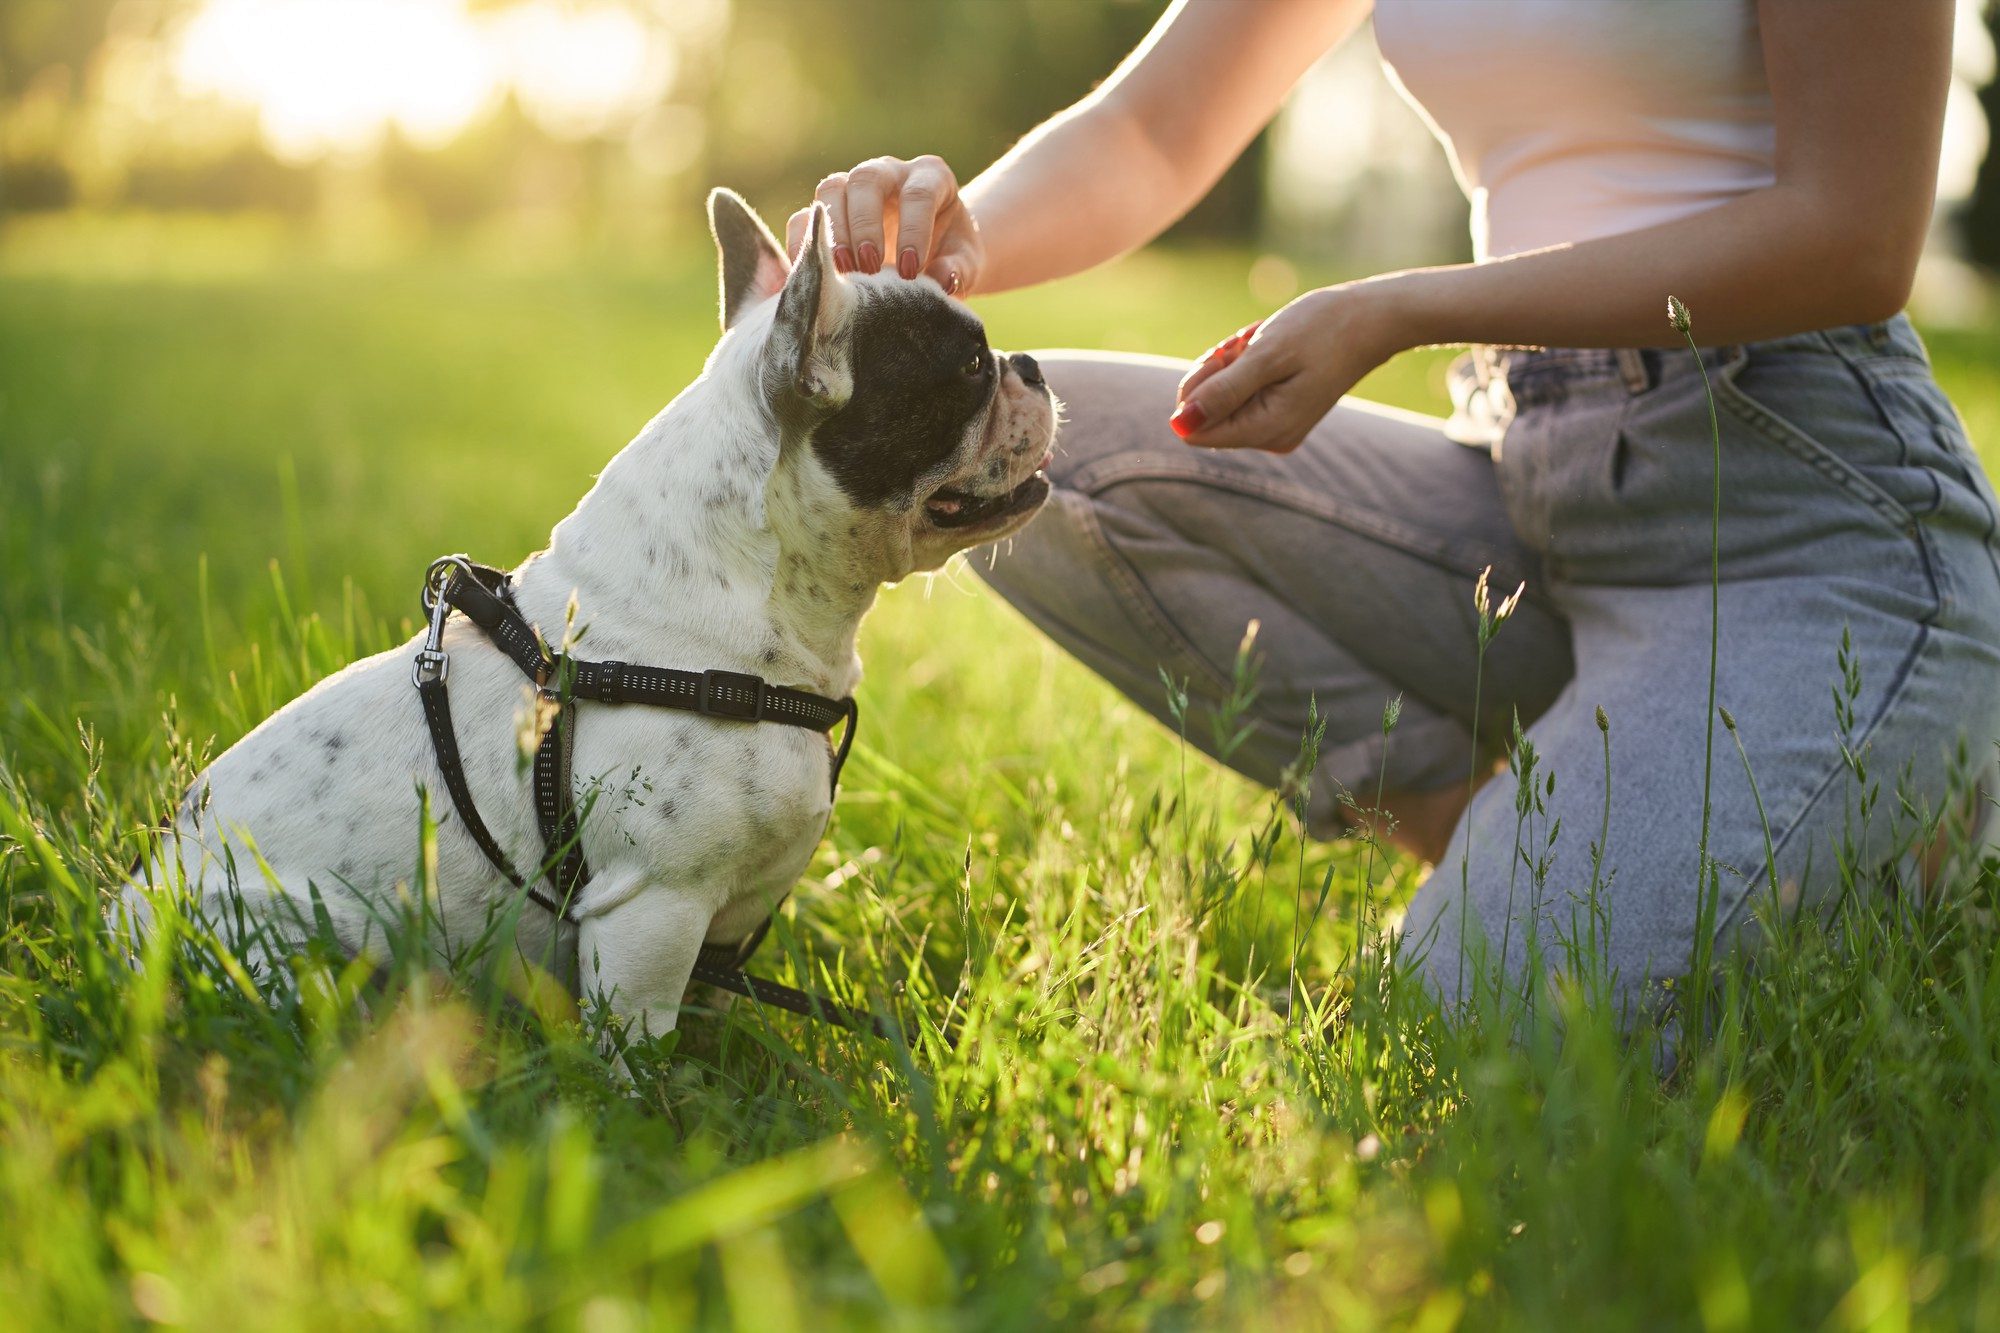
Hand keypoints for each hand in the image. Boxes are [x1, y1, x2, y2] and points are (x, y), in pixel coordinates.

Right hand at [786, 155, 984, 294]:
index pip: (918, 193)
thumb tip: (943, 279)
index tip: (910, 271)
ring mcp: (853, 187)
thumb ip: (958, 269)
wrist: (930, 257)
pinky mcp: (827, 211)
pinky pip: (804, 218)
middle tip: (870, 268)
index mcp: (930, 177)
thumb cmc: (950, 255)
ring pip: (832, 189)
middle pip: (867, 180)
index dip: (913, 230)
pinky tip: (813, 275)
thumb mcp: (964, 264)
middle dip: (865, 225)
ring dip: (832, 232)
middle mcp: (889, 173)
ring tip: (842, 271)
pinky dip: (803, 244)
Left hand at [1170, 283, 1403, 451]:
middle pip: (1207, 413)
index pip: (1194, 429)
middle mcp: (1270, 437)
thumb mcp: (1265, 355)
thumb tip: (1179, 424)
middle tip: (1249, 344)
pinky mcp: (1282, 410)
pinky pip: (1243, 390)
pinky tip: (1268, 345)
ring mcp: (1277, 426)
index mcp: (1266, 430)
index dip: (1197, 389)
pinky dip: (1246, 363)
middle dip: (1217, 372)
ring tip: (1263, 341)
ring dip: (1232, 362)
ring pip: (1223, 397)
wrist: (1372, 318)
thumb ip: (1221, 392)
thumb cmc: (1322, 329)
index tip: (1226, 357)